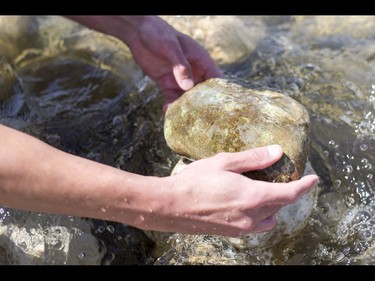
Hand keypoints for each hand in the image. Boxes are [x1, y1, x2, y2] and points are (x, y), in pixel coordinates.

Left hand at [124, 16, 221, 109]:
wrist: (137, 32)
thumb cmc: (158, 33)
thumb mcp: (171, 48)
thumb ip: (180, 66)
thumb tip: (188, 86)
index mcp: (200, 60)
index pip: (215, 79)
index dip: (218, 92)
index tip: (218, 107)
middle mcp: (193, 72)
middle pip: (202, 92)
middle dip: (201, 105)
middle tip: (199, 118)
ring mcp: (180, 79)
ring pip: (187, 98)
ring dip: (185, 107)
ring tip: (182, 117)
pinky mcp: (167, 84)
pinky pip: (172, 98)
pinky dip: (170, 105)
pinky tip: (167, 110)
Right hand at [147, 145, 318, 236]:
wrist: (171, 206)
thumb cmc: (195, 181)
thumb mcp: (224, 163)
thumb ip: (253, 159)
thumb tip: (276, 152)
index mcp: (253, 198)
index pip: (289, 194)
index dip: (304, 186)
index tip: (314, 179)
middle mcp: (251, 217)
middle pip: (279, 206)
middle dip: (283, 193)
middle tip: (279, 178)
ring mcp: (241, 228)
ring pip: (268, 218)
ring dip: (270, 205)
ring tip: (260, 190)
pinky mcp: (231, 232)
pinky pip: (253, 225)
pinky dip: (257, 214)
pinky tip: (243, 202)